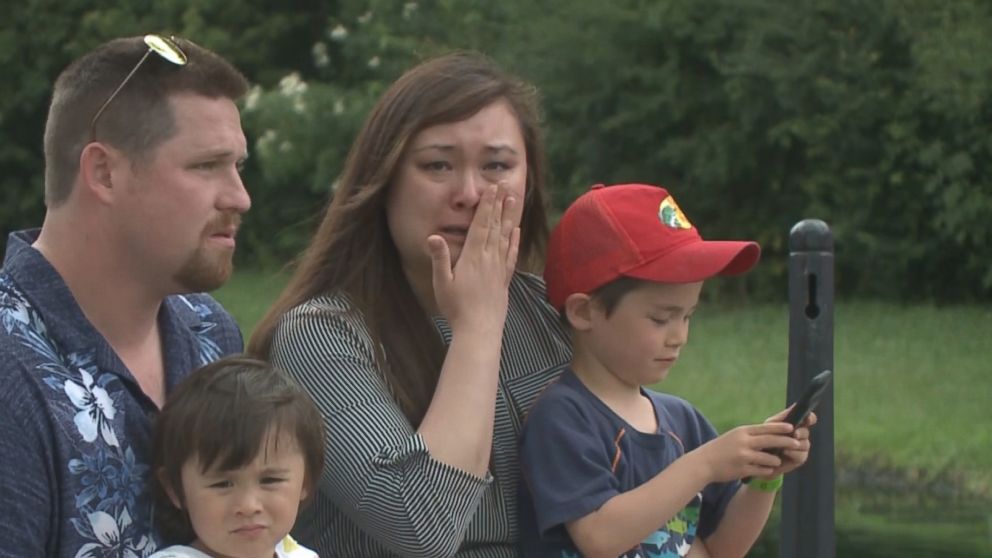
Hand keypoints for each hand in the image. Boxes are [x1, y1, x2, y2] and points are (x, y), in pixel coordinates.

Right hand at [429, 182, 520, 331]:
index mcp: (473, 257)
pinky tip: (516, 231)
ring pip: (505, 236)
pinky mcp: (504, 279)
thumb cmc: (457, 308)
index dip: (486, 206)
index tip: (491, 189)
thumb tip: (433, 236)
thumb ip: (440, 259)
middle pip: (495, 226)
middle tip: (504, 185)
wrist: (480, 330)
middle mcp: (489, 258)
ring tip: (513, 200)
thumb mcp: (442, 283)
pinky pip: (510, 254)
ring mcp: (499, 268)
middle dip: (499, 204)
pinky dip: (514, 240)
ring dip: (509, 217)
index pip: (481, 225)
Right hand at [692, 422, 799, 482]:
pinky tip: (766, 470)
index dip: (780, 428)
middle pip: (770, 441)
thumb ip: (750, 435)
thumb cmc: (721, 448)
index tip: (792, 427)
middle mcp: (744, 443)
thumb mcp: (734, 436)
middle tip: (798, 443)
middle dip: (786, 442)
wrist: (704, 463)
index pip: (765, 428)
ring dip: (775, 460)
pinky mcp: (743, 470)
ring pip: (769, 458)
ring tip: (776, 461)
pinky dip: (767, 470)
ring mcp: (744, 457)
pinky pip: (762, 470)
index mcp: (742, 432)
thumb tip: (771, 433)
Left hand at [761, 408, 817, 476]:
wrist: (759, 457)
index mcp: (796, 424)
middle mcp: (801, 435)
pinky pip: (801, 456)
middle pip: (806, 432)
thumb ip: (783, 416)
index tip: (808, 418)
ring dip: (796, 444)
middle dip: (801, 432)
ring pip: (805, 444)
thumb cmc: (764, 437)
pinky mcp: (799, 459)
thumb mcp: (771, 425)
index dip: (810, 418)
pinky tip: (785, 452)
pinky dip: (793, 453)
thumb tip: (796, 405)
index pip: (809, 419)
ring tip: (785, 445)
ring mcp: (801, 447)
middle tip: (795, 434)